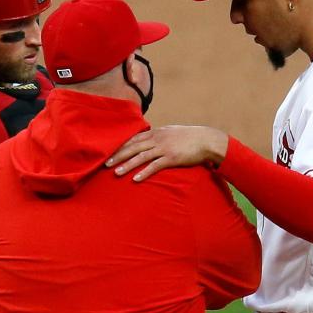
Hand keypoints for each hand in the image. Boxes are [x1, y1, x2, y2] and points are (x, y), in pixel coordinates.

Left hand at [106, 126, 228, 181]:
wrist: (206, 140)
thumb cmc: (189, 137)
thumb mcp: (171, 132)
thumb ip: (158, 136)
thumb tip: (147, 141)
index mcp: (156, 132)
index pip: (134, 139)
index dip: (120, 146)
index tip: (109, 152)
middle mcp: (157, 139)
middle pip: (133, 147)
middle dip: (119, 155)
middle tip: (106, 164)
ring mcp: (164, 148)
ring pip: (141, 156)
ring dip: (128, 165)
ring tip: (116, 172)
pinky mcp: (172, 158)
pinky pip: (155, 166)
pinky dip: (144, 172)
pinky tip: (136, 179)